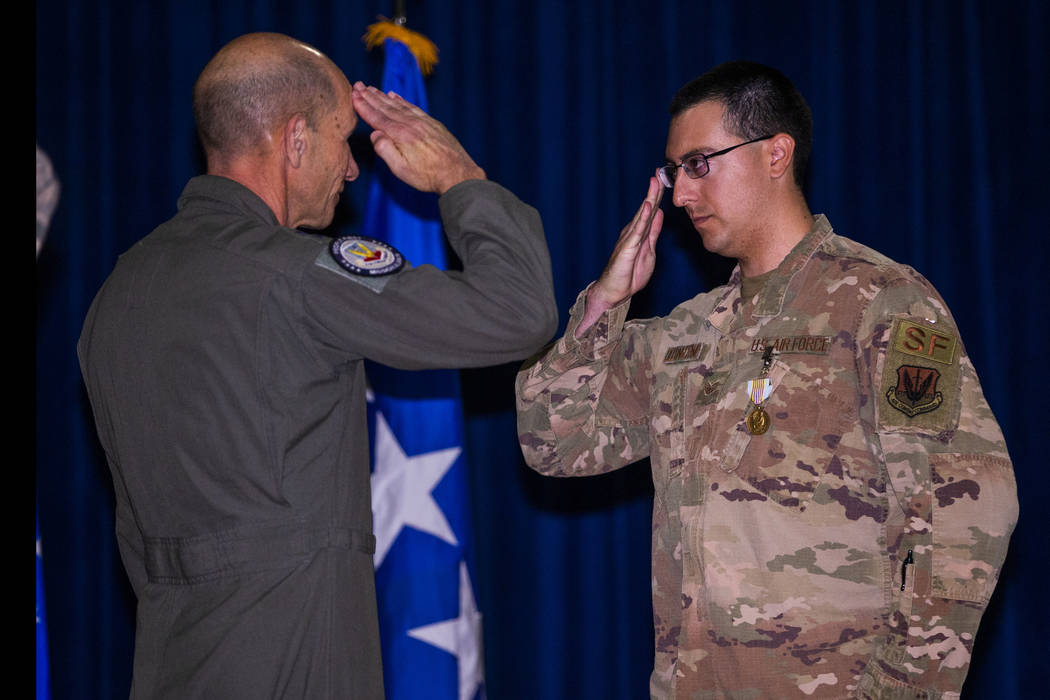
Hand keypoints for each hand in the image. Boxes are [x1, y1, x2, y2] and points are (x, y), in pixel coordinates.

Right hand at [351, 82, 484, 193]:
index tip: (353, 96)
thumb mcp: (401, 169)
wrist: (457, 173)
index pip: (377, 117)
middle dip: (369, 96)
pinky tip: (394, 96)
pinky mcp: (432, 123)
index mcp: (400, 135)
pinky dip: (401, 100)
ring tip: (371, 88)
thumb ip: (385, 150)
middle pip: (385, 107)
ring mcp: (422, 121)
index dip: (363, 106)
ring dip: (383, 96)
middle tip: (357, 85)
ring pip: (398, 105)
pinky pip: (412, 107)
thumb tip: (374, 134)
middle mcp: (410, 124)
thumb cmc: (428, 176)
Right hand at [576, 176, 663, 335]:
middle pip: (647, 208)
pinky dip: (643, 217)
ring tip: (655, 182)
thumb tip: (660, 215)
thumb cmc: (629, 274)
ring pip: (642, 214)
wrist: (613, 292)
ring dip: (649, 198)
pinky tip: (648, 205)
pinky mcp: (627, 247)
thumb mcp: (649, 251)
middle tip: (660, 171)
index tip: (665, 178)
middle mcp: (633, 231)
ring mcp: (629, 238)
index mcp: (640, 233)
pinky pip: (637, 230)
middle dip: (654, 190)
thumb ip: (653, 233)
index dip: (658, 195)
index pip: (651, 211)